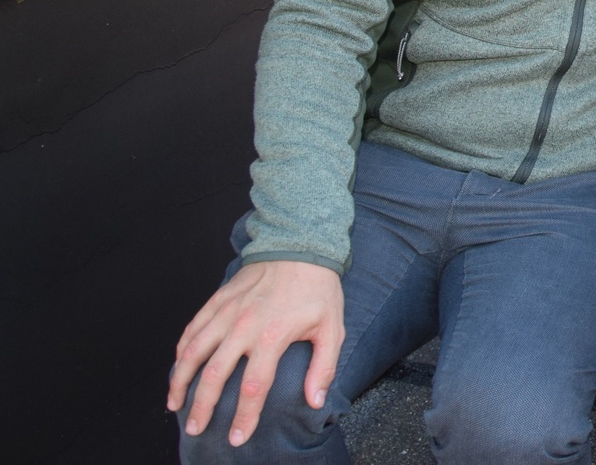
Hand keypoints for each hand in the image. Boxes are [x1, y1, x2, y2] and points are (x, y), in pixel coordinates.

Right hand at [168, 260, 344, 446]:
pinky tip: (178, 368)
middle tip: (196, 429)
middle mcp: (243, 326)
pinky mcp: (216, 300)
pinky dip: (181, 351)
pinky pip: (191, 329)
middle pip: (213, 376)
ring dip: (180, 381)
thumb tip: (315, 401)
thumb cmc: (318, 289)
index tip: (237, 437)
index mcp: (273, 336)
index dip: (244, 417)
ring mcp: (226, 312)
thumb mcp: (332, 327)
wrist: (301, 245)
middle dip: (201, 408)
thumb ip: (323, 367)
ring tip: (174, 404)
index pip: (253, 387)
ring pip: (192, 353)